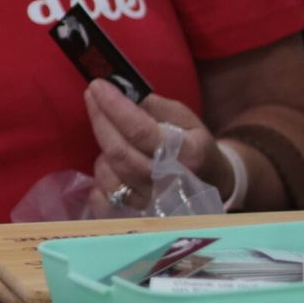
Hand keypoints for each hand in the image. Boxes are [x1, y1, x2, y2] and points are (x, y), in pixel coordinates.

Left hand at [83, 81, 233, 211]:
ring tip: (112, 135)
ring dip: (103, 149)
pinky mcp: (135, 215)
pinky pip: (102, 196)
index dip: (114, 107)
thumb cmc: (194, 145)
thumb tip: (121, 92)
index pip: (141, 131)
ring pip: (108, 173)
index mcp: (186, 155)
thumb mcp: (186, 119)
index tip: (97, 86)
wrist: (211, 183)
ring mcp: (151, 203)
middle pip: (119, 152)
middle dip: (100, 119)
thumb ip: (155, 107)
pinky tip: (109, 163)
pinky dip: (100, 176)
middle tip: (92, 96)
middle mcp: (168, 183)